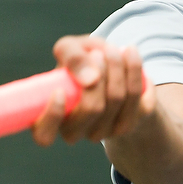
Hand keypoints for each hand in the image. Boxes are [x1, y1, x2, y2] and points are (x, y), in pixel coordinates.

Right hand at [31, 36, 153, 145]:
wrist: (112, 67)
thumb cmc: (82, 61)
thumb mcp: (70, 49)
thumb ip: (72, 56)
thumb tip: (91, 79)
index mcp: (52, 117)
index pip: (44, 135)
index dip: (52, 116)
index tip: (59, 91)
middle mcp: (77, 131)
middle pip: (92, 108)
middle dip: (100, 74)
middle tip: (99, 53)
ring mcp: (105, 132)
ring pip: (117, 99)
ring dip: (118, 67)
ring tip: (114, 49)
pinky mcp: (131, 123)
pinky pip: (138, 96)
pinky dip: (135, 69)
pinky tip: (130, 55)